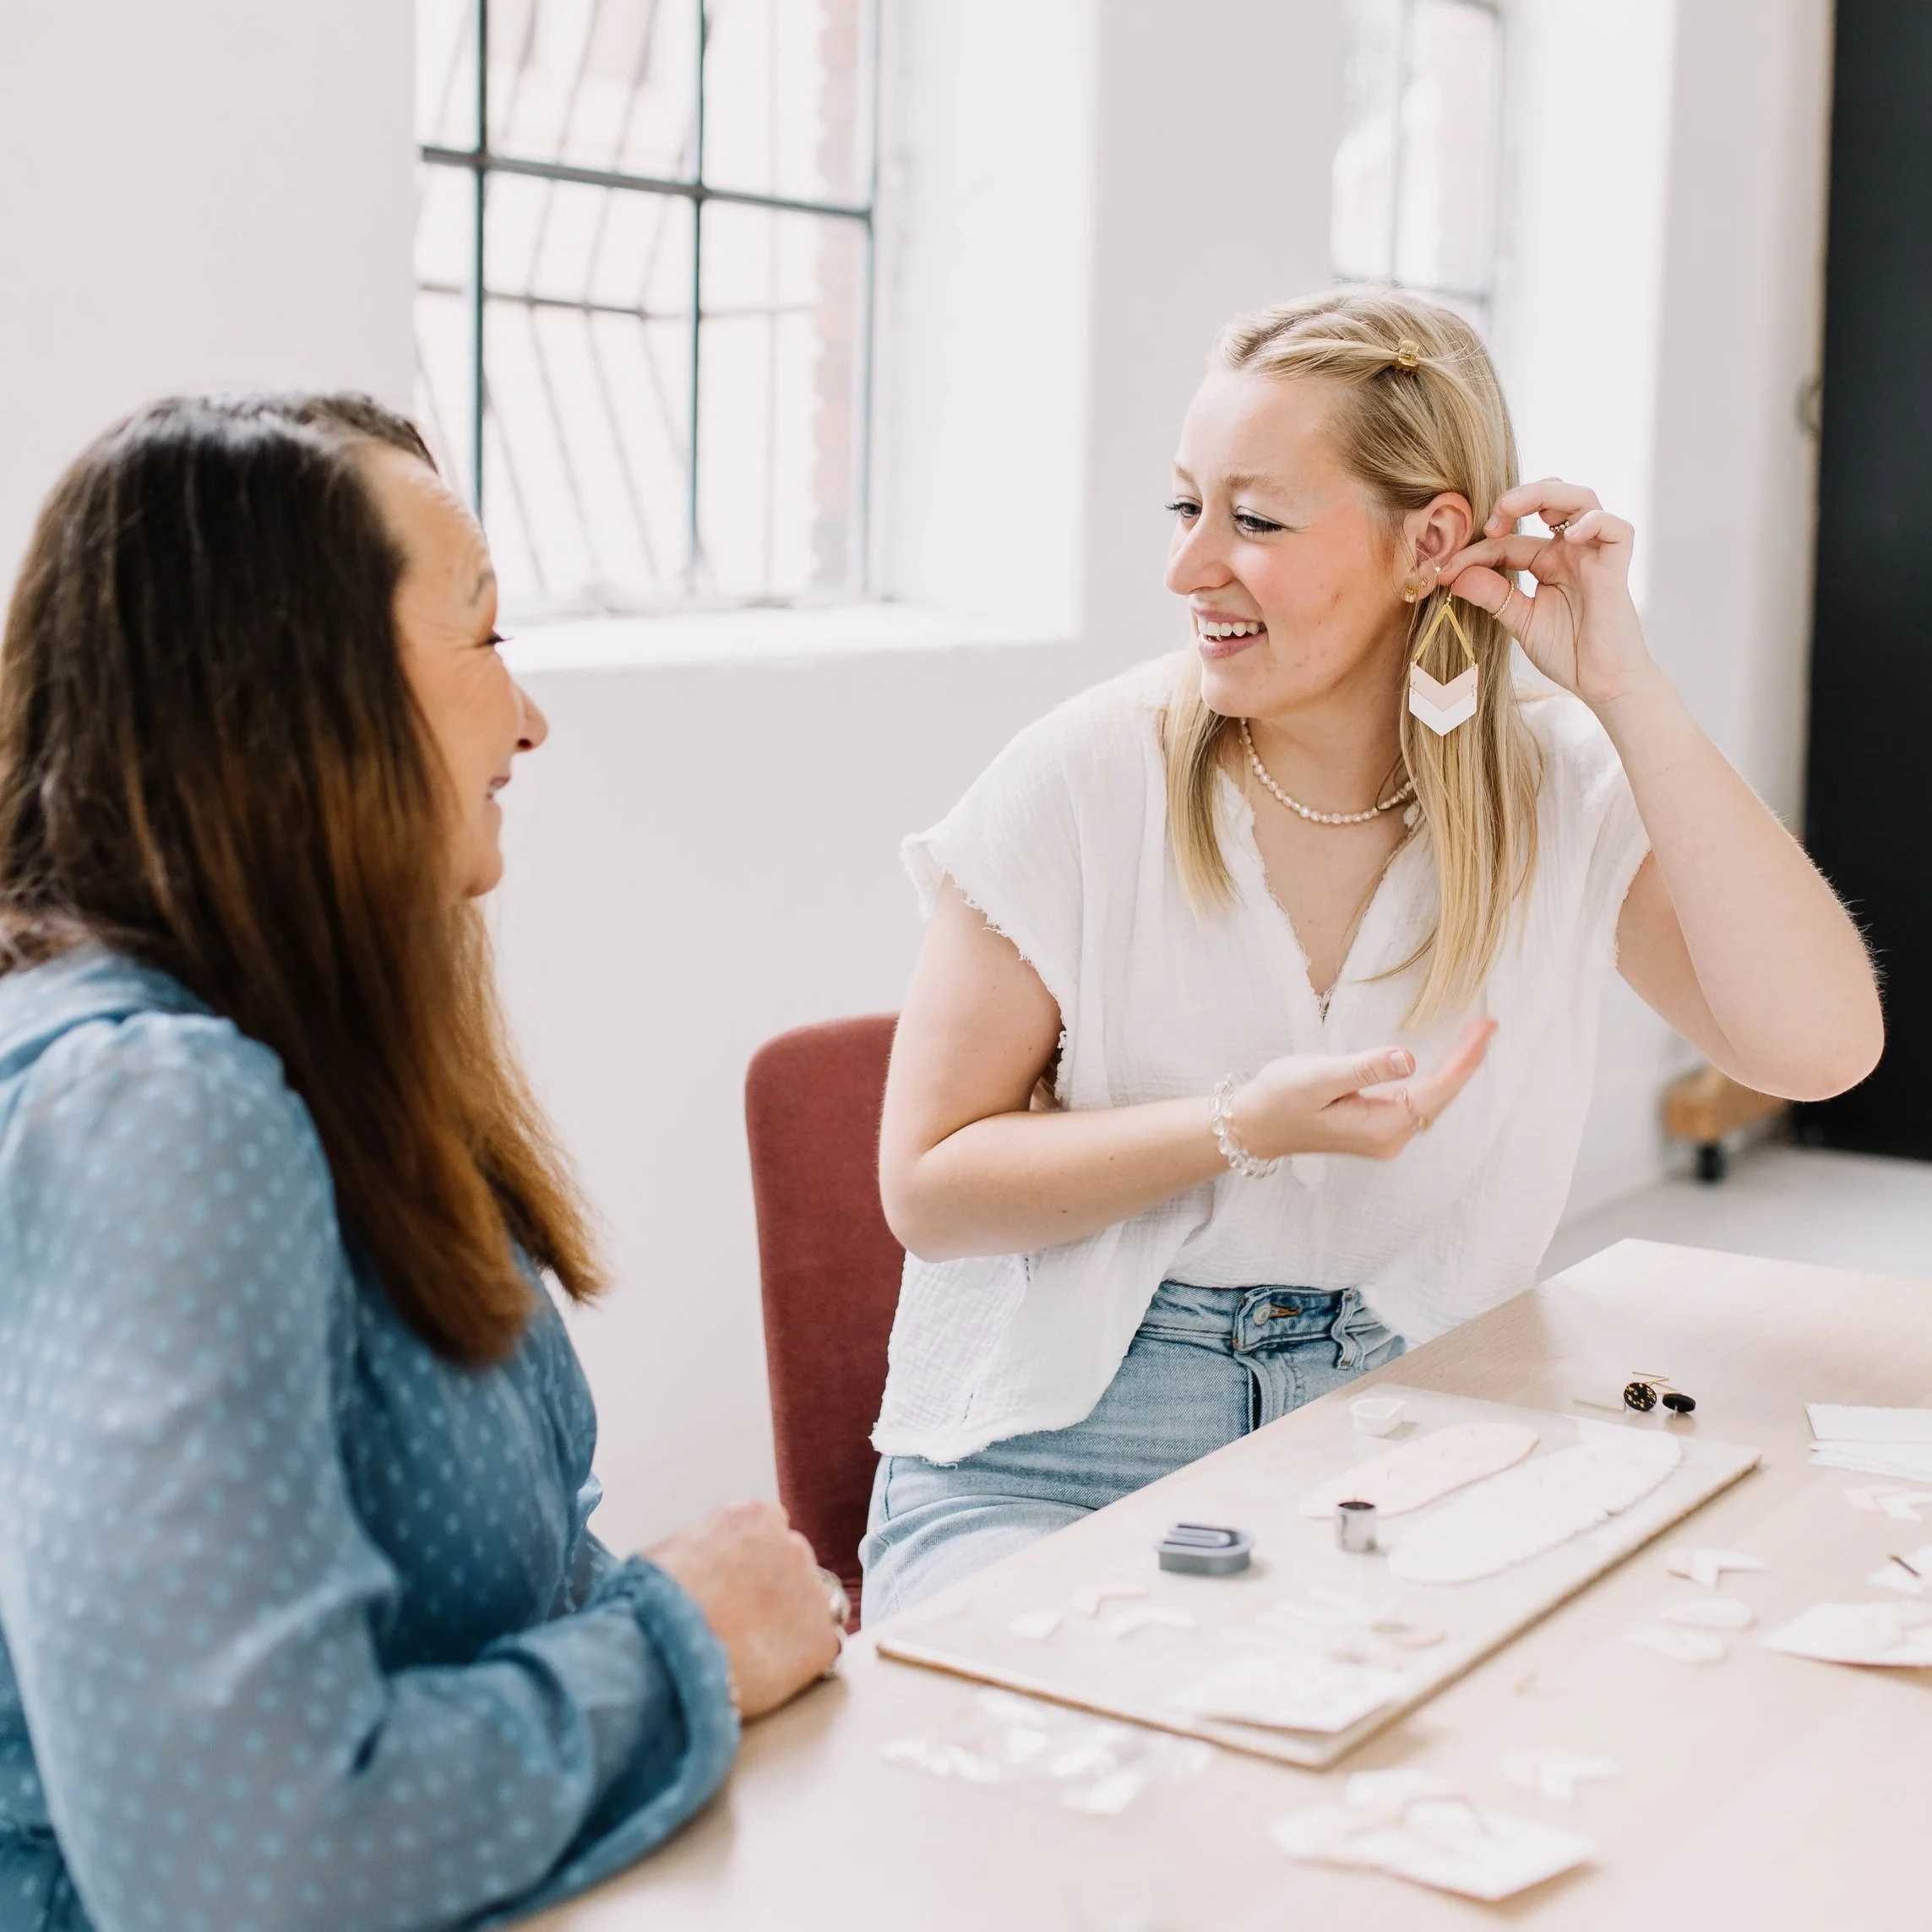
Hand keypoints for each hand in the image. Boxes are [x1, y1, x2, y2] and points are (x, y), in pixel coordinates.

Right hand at [648, 1499, 842, 1718]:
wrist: (664, 1652)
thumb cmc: (651, 1605)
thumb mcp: (666, 1553)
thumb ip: (699, 1546)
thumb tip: (696, 1561)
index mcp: (753, 1515)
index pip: (769, 1531)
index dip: (753, 1563)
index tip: (737, 1587)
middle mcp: (792, 1545)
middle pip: (793, 1567)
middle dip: (775, 1592)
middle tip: (744, 1624)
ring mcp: (811, 1592)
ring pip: (811, 1607)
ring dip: (791, 1625)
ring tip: (753, 1654)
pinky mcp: (822, 1640)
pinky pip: (821, 1649)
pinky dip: (801, 1663)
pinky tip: (768, 1675)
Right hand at [1227, 1017, 1496, 1161]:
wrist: (1253, 1125)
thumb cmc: (1279, 1099)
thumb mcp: (1319, 1077)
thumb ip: (1365, 1068)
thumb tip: (1408, 1058)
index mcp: (1380, 1127)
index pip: (1436, 1089)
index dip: (1464, 1059)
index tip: (1486, 1028)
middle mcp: (1389, 1137)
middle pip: (1440, 1096)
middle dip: (1466, 1060)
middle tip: (1488, 1024)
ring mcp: (1384, 1135)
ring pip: (1431, 1099)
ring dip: (1454, 1069)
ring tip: (1474, 1035)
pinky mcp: (1376, 1127)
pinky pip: (1417, 1101)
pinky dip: (1436, 1078)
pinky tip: (1446, 1061)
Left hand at [1438, 480, 1656, 707]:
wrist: (1601, 683)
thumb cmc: (1568, 653)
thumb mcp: (1519, 620)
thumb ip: (1491, 595)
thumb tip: (1454, 575)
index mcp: (1548, 561)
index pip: (1509, 541)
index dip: (1476, 550)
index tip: (1446, 569)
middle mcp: (1572, 551)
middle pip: (1551, 498)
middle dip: (1517, 498)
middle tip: (1489, 521)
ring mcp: (1595, 556)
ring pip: (1582, 500)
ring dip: (1547, 494)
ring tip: (1513, 509)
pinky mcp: (1616, 569)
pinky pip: (1617, 529)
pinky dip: (1594, 522)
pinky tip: (1568, 535)